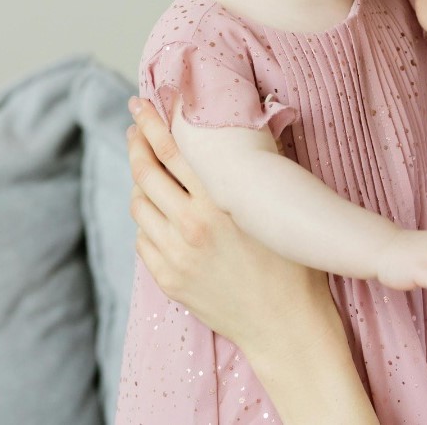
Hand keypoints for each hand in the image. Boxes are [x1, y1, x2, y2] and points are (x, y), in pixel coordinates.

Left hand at [126, 98, 330, 351]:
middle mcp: (191, 225)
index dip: (153, 123)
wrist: (285, 324)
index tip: (142, 103)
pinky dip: (148, 221)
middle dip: (136, 143)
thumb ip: (262, 163)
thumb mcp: (277, 205)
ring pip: (139, 206)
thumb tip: (250, 120)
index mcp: (219, 201)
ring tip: (147, 168)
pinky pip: (143, 240)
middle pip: (146, 173)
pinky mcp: (167, 279)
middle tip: (133, 124)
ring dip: (140, 182)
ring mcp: (175, 255)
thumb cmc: (293, 260)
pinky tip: (160, 213)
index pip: (173, 150)